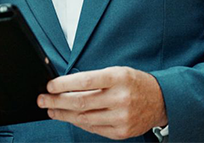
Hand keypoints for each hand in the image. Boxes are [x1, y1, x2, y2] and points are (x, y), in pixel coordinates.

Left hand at [38, 66, 166, 139]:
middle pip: (81, 102)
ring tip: (51, 110)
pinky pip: (94, 128)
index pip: (84, 81)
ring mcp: (121, 117)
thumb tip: (64, 85)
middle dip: (57, 101)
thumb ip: (93, 79)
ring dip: (63, 114)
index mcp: (117, 78)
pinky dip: (78, 123)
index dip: (63, 84)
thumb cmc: (134, 83)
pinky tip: (68, 118)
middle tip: (42, 100)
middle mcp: (120, 98)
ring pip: (84, 118)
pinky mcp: (122, 132)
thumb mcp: (116, 72)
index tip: (49, 86)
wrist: (161, 100)